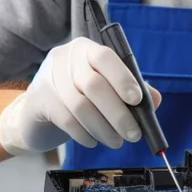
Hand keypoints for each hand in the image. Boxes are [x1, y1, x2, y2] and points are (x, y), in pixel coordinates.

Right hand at [0, 37, 160, 154]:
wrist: (38, 110)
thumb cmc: (79, 95)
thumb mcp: (105, 87)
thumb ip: (131, 90)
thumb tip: (154, 100)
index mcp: (86, 49)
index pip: (105, 57)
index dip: (122, 78)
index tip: (137, 101)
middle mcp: (65, 57)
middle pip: (93, 85)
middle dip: (118, 113)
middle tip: (134, 134)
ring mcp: (49, 77)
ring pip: (81, 106)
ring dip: (104, 129)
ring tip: (116, 142)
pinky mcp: (39, 100)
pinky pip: (67, 121)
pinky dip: (85, 135)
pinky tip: (94, 142)